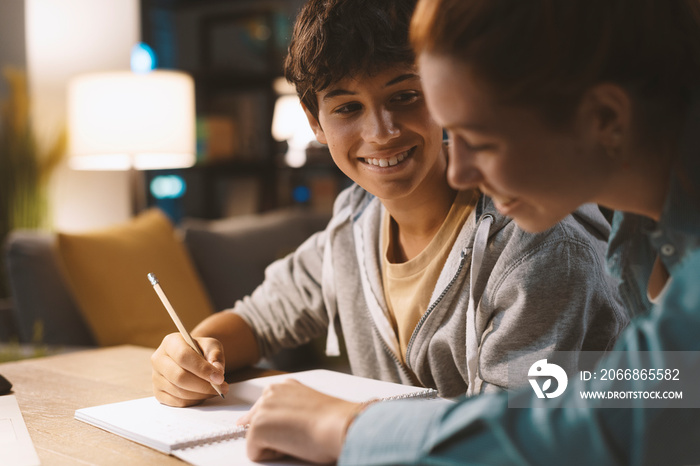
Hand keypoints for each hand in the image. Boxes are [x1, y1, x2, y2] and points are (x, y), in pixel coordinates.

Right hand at [151, 332, 227, 405]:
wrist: (191, 359)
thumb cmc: (201, 350)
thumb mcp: (211, 346)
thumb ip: (215, 355)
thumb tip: (217, 371)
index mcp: (170, 342)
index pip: (183, 356)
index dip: (202, 369)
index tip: (219, 377)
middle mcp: (158, 359)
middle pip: (179, 377)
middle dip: (203, 385)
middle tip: (221, 388)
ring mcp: (155, 378)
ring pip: (179, 392)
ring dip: (201, 394)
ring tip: (215, 390)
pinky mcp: (158, 393)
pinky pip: (177, 402)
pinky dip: (194, 401)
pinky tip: (203, 394)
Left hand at [237, 379, 360, 463]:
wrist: (340, 425)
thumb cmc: (334, 420)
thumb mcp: (310, 406)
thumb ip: (290, 409)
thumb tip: (274, 422)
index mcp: (285, 386)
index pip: (267, 410)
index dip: (276, 426)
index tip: (288, 429)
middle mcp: (271, 392)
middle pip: (258, 424)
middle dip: (273, 433)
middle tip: (298, 435)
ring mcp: (262, 409)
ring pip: (258, 439)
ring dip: (275, 444)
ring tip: (299, 438)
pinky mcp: (257, 428)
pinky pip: (255, 453)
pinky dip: (273, 456)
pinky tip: (293, 446)